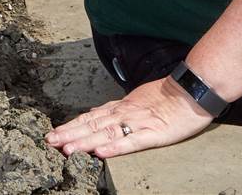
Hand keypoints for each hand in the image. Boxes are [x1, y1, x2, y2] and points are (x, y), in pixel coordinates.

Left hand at [45, 76, 212, 157]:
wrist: (192, 89)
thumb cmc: (168, 96)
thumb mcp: (138, 99)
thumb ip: (118, 109)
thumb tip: (97, 114)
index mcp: (121, 107)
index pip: (90, 117)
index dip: (71, 126)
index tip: (53, 134)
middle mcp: (124, 113)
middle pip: (92, 125)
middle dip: (69, 134)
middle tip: (49, 142)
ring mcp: (138, 123)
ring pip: (106, 134)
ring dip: (85, 142)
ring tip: (66, 149)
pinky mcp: (153, 133)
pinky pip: (131, 142)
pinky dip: (114, 148)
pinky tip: (100, 153)